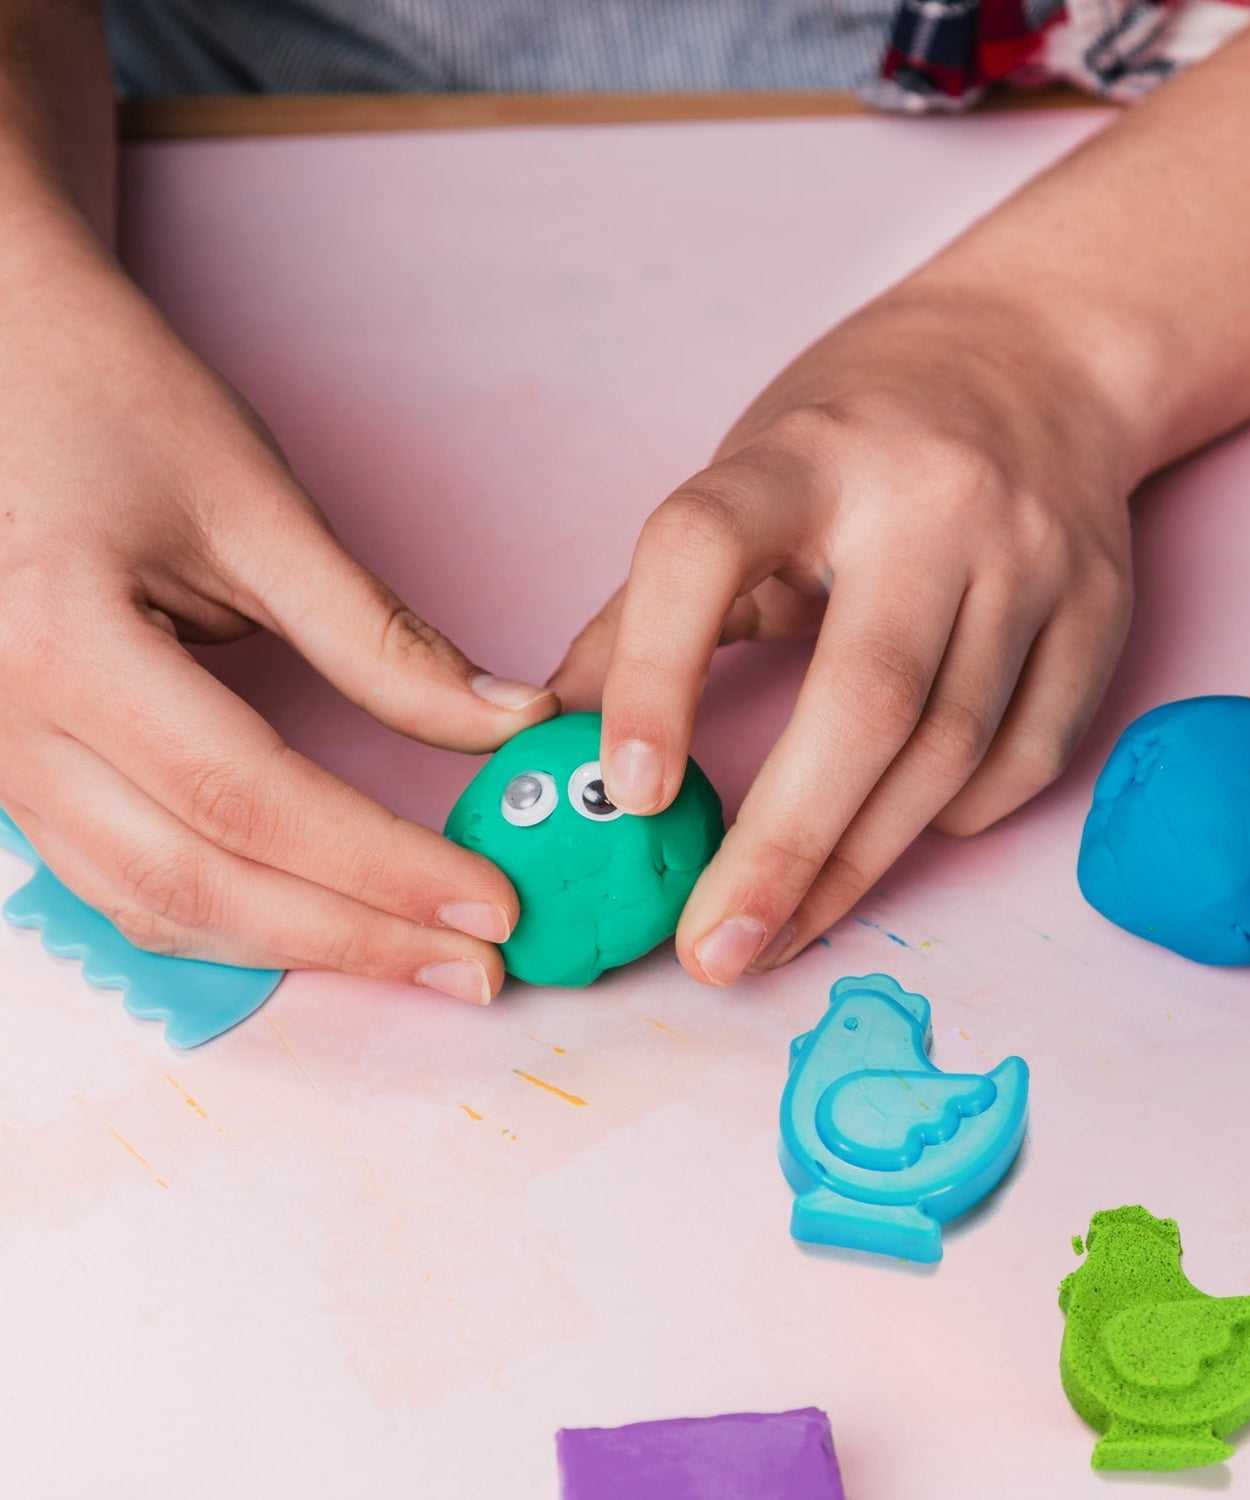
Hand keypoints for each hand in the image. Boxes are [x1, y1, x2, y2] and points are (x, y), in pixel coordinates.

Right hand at [0, 233, 556, 1003]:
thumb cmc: (109, 394)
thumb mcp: (254, 507)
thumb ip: (377, 637)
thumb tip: (501, 725)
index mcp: (59, 641)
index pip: (249, 799)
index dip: (380, 865)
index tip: (490, 904)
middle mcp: (0, 723)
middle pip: (192, 883)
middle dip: (350, 938)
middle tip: (474, 968)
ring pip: (145, 905)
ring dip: (289, 946)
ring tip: (410, 958)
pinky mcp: (8, 768)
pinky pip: (114, 880)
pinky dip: (223, 915)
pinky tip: (311, 918)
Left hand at [552, 286, 1133, 982]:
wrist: (1031, 358)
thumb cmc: (853, 439)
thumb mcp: (738, 485)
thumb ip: (646, 613)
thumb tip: (558, 742)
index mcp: (804, 455)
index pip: (706, 550)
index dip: (652, 675)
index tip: (627, 793)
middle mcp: (929, 500)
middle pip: (860, 699)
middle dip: (780, 850)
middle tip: (713, 951)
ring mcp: (1030, 555)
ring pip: (946, 750)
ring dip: (853, 866)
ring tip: (777, 933)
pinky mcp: (1098, 607)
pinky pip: (1025, 760)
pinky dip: (950, 820)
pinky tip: (891, 836)